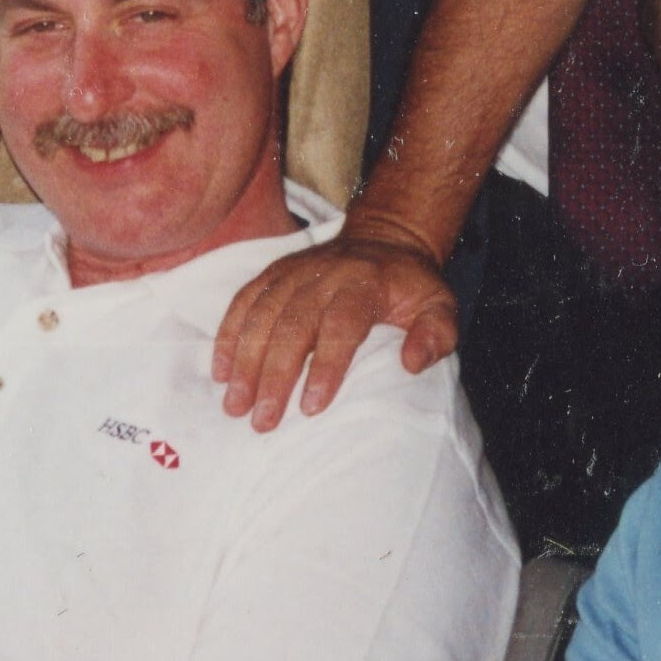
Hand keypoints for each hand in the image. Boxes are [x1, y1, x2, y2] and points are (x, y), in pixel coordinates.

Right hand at [211, 223, 458, 430]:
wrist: (384, 238)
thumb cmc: (410, 286)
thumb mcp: (439, 305)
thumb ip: (435, 334)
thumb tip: (411, 364)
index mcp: (364, 283)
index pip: (341, 324)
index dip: (325, 366)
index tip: (312, 407)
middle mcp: (324, 274)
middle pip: (292, 325)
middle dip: (274, 376)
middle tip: (262, 421)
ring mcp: (294, 272)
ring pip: (261, 315)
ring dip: (245, 362)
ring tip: (235, 405)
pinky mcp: (273, 273)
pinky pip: (244, 301)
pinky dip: (228, 335)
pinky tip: (220, 372)